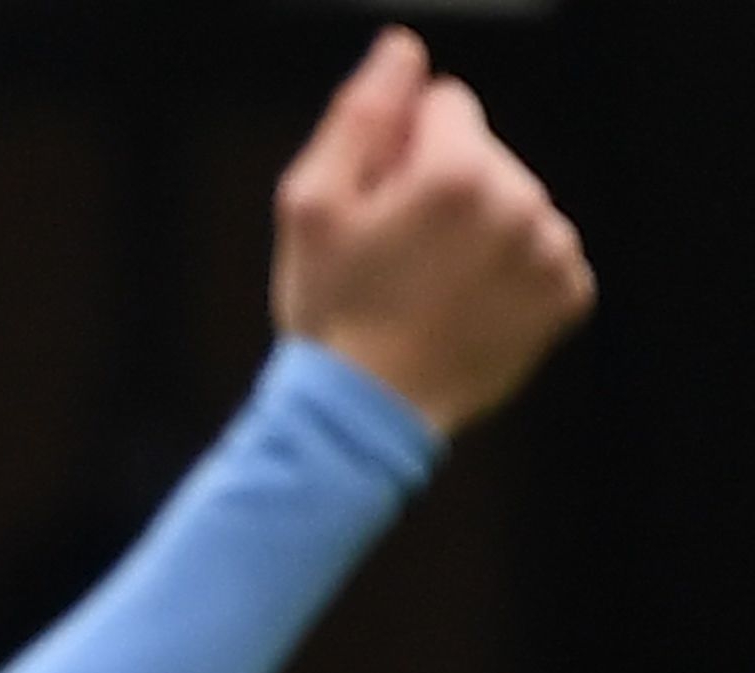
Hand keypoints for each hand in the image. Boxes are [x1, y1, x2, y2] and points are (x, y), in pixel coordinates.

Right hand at [272, 27, 590, 436]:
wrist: (365, 416)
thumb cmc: (330, 310)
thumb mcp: (310, 205)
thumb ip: (360, 116)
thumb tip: (403, 51)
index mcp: (459, 172)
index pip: (446, 105)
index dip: (400, 150)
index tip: (378, 206)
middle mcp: (522, 203)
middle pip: (486, 154)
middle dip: (444, 188)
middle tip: (398, 255)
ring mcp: (552, 252)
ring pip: (516, 203)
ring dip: (480, 230)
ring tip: (431, 285)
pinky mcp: (568, 294)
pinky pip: (543, 253)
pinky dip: (510, 271)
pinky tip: (466, 304)